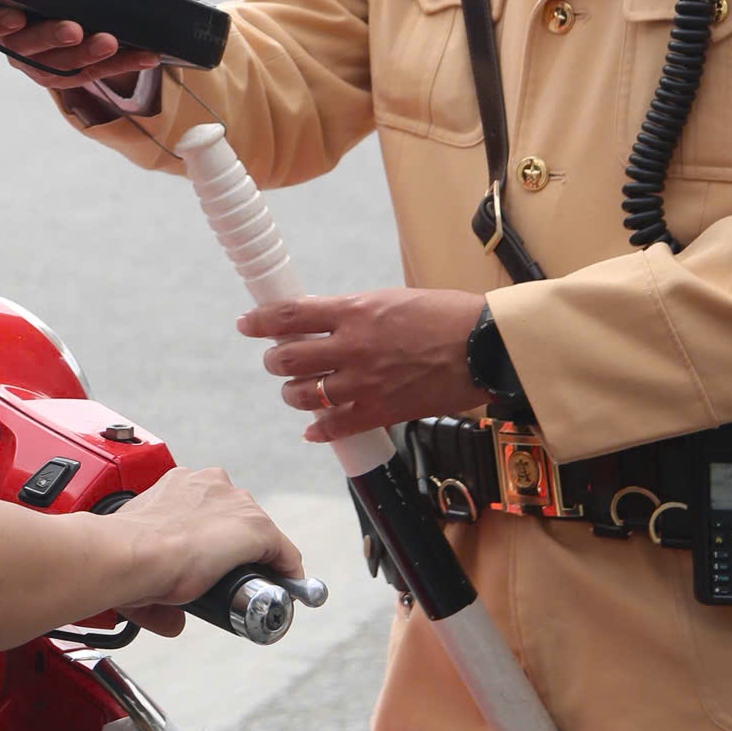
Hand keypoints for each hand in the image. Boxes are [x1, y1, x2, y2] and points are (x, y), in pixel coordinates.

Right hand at [0, 0, 160, 91]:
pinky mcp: (71, 73)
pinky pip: (91, 75)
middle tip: (74, 29)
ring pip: (55, 67)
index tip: (15, 18)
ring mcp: (42, 58)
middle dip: (48, 38)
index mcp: (1, 2)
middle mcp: (15, 36)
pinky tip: (143, 56)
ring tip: (111, 41)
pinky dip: (118, 67)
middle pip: (21, 47)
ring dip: (84, 56)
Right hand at [103, 465, 304, 637]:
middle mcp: (211, 484)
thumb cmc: (125, 550)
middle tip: (225, 576)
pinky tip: (282, 589)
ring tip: (252, 587)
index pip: (210, 507)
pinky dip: (286, 572)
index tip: (210, 558)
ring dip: (259, 558)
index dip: (213, 536)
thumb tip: (172, 622)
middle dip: (234, 546)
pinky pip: (283, 552)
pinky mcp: (257, 529)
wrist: (131, 554)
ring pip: (261, 532)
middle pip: (238, 517)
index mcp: (179, 482)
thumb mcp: (140, 557)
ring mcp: (236, 504)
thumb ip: (157, 588)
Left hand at [239, 287, 489, 441]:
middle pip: (287, 359)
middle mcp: (353, 347)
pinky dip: (319, 430)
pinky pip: (337, 427)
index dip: (260, 321)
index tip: (246, 323)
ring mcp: (366, 382)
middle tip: (276, 361)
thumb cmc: (446, 315)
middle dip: (274, 361)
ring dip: (293, 395)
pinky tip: (313, 429)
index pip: (290, 315)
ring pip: (305, 395)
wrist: (485, 346)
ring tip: (297, 392)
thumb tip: (326, 321)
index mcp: (354, 311)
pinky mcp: (383, 411)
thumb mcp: (390, 299)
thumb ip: (355, 313)